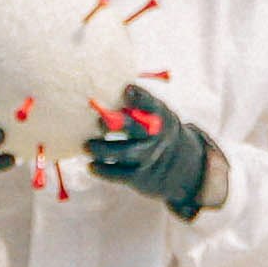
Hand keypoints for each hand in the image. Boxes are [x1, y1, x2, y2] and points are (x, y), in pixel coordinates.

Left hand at [85, 83, 222, 217]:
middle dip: (118, 123)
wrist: (180, 169)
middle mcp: (156, 137)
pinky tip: (91, 166)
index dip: (141, 98)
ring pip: (125, 153)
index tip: (127, 89)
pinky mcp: (140, 177)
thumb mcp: (158, 117)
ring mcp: (148, 157)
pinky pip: (120, 174)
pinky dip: (104, 170)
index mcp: (160, 117)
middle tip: (98, 119)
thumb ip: (138, 106)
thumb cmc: (156, 133)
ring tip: (87, 145)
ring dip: (103, 149)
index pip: (152, 106)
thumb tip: (103, 93)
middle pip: (137, 129)